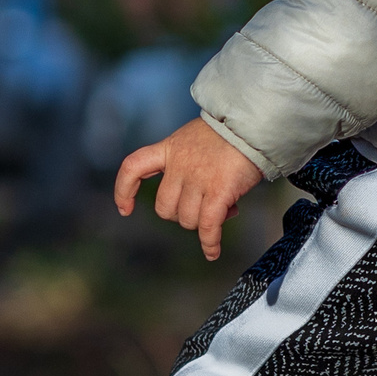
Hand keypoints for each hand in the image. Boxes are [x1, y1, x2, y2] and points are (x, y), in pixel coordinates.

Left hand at [114, 117, 266, 262]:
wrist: (252, 123)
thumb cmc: (230, 131)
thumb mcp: (195, 139)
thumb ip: (189, 165)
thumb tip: (204, 202)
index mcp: (170, 148)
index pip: (133, 167)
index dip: (124, 189)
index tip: (124, 208)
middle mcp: (179, 165)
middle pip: (164, 208)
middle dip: (181, 215)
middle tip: (203, 207)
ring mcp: (197, 179)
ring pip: (187, 219)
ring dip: (202, 223)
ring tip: (225, 209)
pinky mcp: (218, 191)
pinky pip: (208, 226)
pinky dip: (210, 243)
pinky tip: (212, 252)